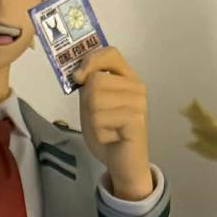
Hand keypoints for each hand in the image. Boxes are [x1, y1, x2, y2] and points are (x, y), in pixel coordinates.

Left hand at [75, 46, 152, 198]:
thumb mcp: (92, 105)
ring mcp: (138, 102)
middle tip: (99, 119)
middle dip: (88, 104)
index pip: (110, 53)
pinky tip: (112, 138)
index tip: (78, 78)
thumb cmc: (108, 132)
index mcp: (126, 78)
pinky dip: (99, 133)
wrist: (123, 162)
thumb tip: (80, 73)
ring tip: (106, 129)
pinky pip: (100, 119)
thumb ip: (88, 86)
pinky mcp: (135, 119)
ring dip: (93, 121)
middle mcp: (136, 86)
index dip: (91, 61)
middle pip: (95, 81)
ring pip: (95, 101)